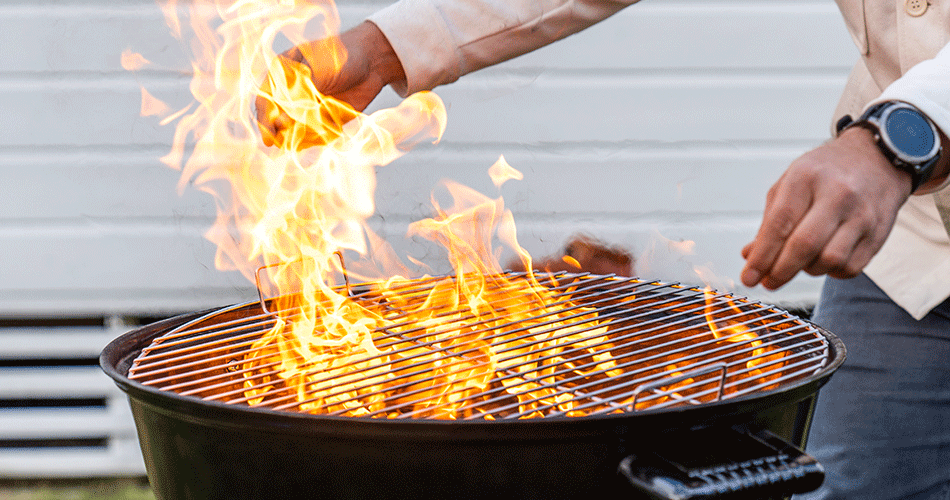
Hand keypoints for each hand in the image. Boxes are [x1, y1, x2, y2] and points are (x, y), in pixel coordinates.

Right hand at [255, 21, 405, 147]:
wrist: (373, 62)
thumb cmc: (342, 57)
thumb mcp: (317, 69)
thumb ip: (300, 92)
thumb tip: (283, 116)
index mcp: (282, 75)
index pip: (264, 102)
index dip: (265, 120)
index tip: (270, 136)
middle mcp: (292, 94)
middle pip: (276, 122)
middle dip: (282, 133)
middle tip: (291, 138)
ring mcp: (307, 109)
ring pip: (295, 133)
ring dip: (302, 138)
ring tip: (318, 131)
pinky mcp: (324, 121)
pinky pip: (315, 137)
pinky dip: (319, 140)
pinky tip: (332, 131)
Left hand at [740, 127, 912, 289]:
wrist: (877, 158)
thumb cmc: (826, 172)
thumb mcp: (790, 183)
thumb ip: (770, 221)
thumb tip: (750, 256)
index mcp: (806, 177)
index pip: (780, 224)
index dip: (762, 256)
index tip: (749, 277)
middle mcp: (837, 194)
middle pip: (805, 245)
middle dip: (781, 271)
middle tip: (769, 282)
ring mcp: (862, 214)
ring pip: (830, 260)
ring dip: (807, 271)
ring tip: (799, 263)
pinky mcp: (879, 233)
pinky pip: (850, 267)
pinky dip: (831, 272)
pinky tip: (823, 261)